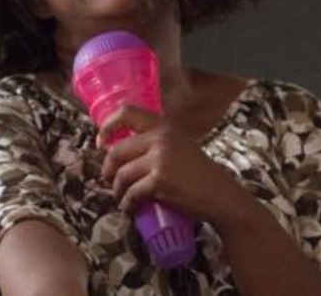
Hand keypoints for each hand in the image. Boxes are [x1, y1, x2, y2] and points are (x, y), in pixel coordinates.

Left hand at [97, 105, 247, 222]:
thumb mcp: (179, 146)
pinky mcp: (159, 180)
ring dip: (117, 190)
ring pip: (121, 174)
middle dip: (108, 169)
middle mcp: (161, 137)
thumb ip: (156, 141)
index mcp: (164, 124)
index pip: (125, 112)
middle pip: (116, 150)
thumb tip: (121, 150)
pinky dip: (128, 204)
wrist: (219, 194)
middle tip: (111, 180)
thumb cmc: (199, 174)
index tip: (101, 142)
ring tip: (124, 197)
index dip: (107, 127)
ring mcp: (160, 158)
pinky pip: (131, 193)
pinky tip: (132, 207)